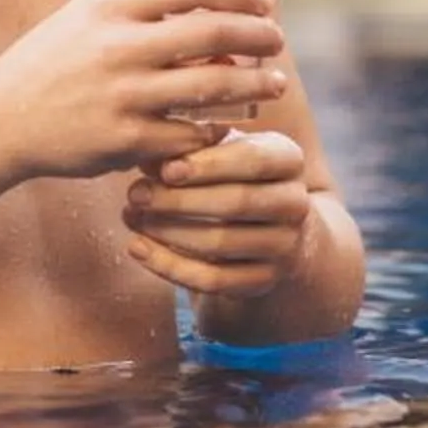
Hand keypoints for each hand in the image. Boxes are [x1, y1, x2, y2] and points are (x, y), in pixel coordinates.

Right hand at [0, 0, 291, 180]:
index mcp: (110, 8)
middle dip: (259, 35)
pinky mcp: (127, 140)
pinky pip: (191, 133)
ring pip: (213, 85)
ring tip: (275, 84)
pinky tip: (226, 125)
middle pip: (214, 31)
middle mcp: (120, 48)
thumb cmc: (48, 64)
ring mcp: (125, 96)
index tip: (263, 1)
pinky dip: (216, 128)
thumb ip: (137, 6)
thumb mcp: (83, 16)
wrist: (0, 121)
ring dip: (254, 84)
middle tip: (278, 41)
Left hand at [122, 128, 313, 299]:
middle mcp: (296, 203)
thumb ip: (189, 147)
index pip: (254, 160)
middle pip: (237, 203)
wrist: (269, 225)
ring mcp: (284, 246)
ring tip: (131, 216)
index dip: (209, 165)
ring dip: (168, 232)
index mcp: (290, 159)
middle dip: (179, 200)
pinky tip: (138, 248)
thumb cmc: (234, 174)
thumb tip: (146, 157)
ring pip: (221, 244)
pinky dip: (169, 266)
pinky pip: (212, 280)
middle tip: (136, 194)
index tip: (166, 169)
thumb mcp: (221, 150)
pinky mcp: (263, 280)